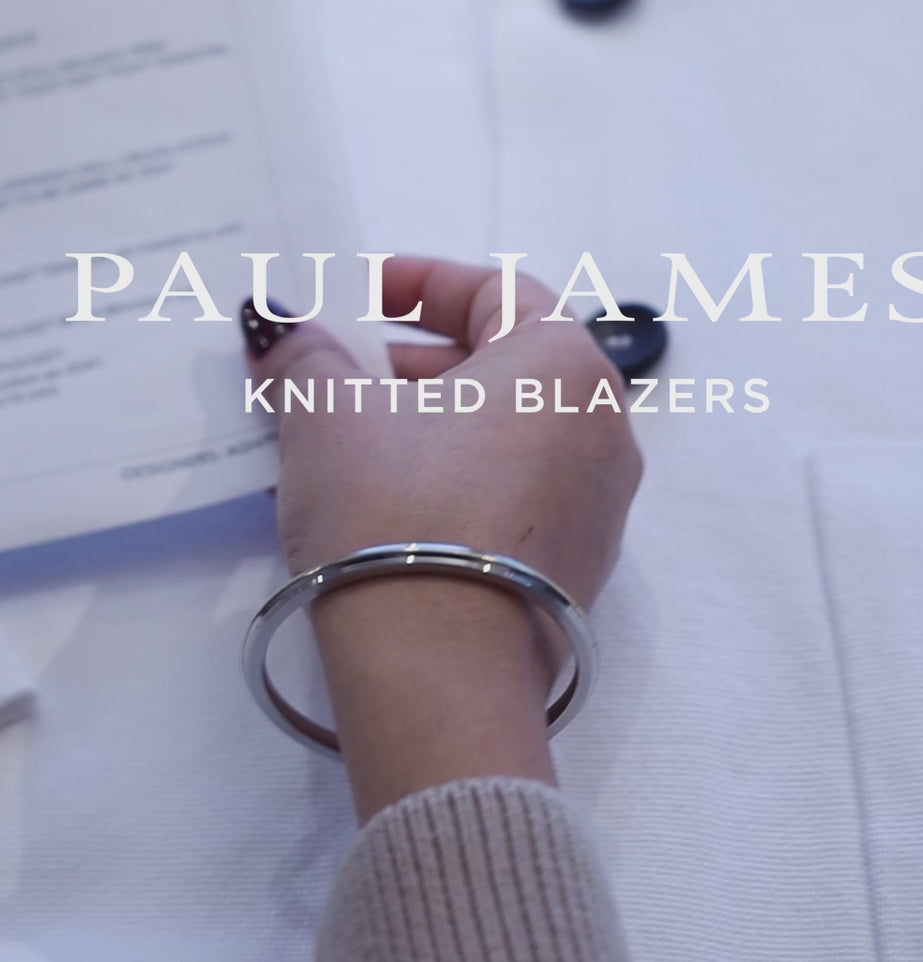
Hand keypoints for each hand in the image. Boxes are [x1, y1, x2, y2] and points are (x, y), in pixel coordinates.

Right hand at [242, 256, 642, 816]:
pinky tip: (376, 510)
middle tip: (339, 374)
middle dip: (413, 362)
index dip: (418, 282)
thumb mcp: (329, 417)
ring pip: (505, 435)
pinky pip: (511, 496)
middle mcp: (604, 427)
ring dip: (425, 427)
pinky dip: (452, 482)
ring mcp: (599, 505)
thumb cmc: (393, 516)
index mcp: (565, 364)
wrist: (441, 678)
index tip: (356, 297)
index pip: (495, 289)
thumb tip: (279, 323)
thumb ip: (305, 355)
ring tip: (340, 447)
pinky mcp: (577, 570)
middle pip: (505, 363)